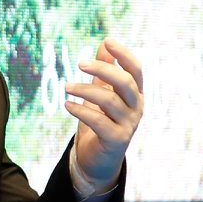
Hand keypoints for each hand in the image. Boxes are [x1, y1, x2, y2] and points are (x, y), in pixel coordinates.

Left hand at [63, 38, 144, 191]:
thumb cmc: (101, 122)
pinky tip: (67, 105)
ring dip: (85, 90)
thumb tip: (104, 44)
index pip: (136, 70)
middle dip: (103, 70)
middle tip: (79, 63)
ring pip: (110, 101)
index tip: (107, 41)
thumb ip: (105, 71)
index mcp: (135, 95)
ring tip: (66, 86)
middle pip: (125, 83)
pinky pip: (99, 122)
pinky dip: (81, 111)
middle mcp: (136, 108)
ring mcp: (129, 125)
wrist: (98, 160)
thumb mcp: (103, 93)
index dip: (124, 55)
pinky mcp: (116, 140)